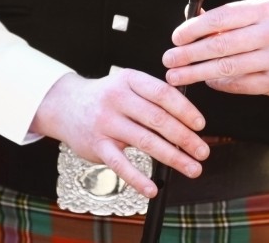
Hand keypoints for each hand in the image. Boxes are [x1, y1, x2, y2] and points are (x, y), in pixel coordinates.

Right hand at [29, 70, 209, 197]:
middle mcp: (117, 99)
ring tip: (192, 168)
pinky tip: (152, 188)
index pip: (163, 93)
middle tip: (203, 151)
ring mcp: (105, 122)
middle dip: (185, 137)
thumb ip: (154, 95)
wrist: (65, 105)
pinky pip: (120, 164)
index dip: (185, 109)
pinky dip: (137, 178)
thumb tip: (189, 117)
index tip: (200, 125)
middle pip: (157, 119)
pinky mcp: (97, 145)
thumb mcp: (127, 84)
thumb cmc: (106, 97)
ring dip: (173, 158)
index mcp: (129, 80)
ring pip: (144, 141)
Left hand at [162, 0, 268, 95]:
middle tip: (168, 60)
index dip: (194, 29)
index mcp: (263, 10)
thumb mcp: (260, 9)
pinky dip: (219, 84)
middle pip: (220, 46)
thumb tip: (194, 23)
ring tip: (178, 76)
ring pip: (227, 69)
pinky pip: (240, 85)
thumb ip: (229, 16)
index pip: (221, 19)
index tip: (176, 38)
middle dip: (189, 55)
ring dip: (197, 73)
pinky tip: (207, 82)